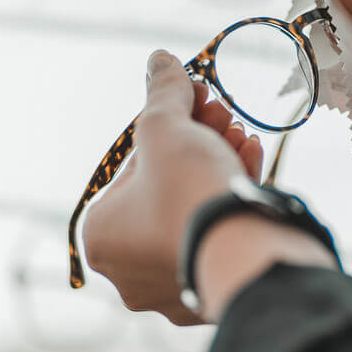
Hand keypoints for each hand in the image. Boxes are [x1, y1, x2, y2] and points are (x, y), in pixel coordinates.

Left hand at [81, 50, 263, 324]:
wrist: (245, 250)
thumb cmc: (188, 191)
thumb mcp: (166, 128)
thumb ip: (162, 93)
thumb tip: (158, 59)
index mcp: (101, 235)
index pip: (135, 168)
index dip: (169, 126)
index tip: (196, 101)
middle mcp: (128, 271)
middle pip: (168, 188)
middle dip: (198, 143)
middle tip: (222, 114)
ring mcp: (171, 288)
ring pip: (195, 212)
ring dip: (218, 164)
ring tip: (242, 133)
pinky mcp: (213, 293)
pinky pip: (218, 235)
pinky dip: (232, 198)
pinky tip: (251, 160)